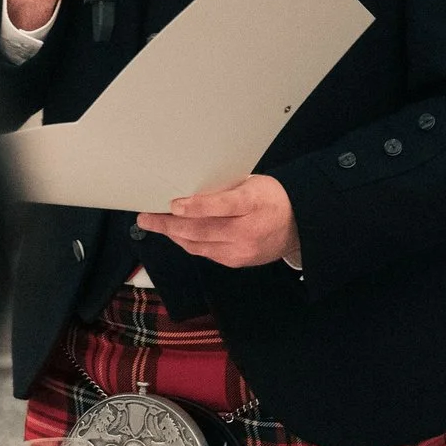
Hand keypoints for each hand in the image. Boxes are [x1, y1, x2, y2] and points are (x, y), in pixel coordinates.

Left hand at [137, 175, 298, 269]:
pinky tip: (177, 234)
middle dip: (170, 225)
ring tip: (155, 225)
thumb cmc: (270, 197)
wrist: (298, 225)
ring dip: (173, 235)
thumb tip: (188, 193)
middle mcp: (248, 230)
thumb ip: (224, 190)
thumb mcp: (252, 183)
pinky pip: (206, 252)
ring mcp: (242, 250)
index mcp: (254, 203)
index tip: (173, 205)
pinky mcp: (237, 262)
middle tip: (146, 218)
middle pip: (203, 230)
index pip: (224, 206)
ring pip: (199, 245)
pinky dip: (189, 243)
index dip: (196, 206)